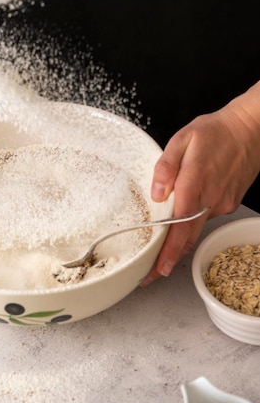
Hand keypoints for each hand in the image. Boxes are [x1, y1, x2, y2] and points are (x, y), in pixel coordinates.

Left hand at [142, 82, 259, 284]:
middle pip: (188, 238)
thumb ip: (166, 166)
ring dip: (180, 240)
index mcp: (194, 183)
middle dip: (169, 259)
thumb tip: (157, 193)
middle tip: (152, 273)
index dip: (169, 252)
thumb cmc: (214, 132)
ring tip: (163, 247)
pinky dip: (193, 221)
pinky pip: (206, 217)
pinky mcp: (229, 204)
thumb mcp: (182, 139)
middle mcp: (210, 199)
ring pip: (196, 228)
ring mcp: (222, 204)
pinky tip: (186, 212)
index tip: (158, 270)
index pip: (179, 227)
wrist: (250, 129)